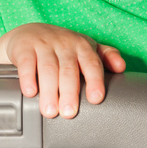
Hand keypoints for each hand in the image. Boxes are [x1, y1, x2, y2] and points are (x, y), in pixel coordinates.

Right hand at [0, 23, 125, 118]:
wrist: (29, 34)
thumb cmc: (62, 47)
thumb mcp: (85, 48)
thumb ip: (106, 56)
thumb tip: (122, 68)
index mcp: (82, 46)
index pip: (92, 63)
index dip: (95, 81)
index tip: (96, 99)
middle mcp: (64, 44)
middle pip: (69, 69)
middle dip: (70, 92)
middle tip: (69, 113)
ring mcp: (44, 44)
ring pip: (48, 68)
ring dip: (49, 90)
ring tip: (50, 111)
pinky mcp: (24, 47)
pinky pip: (27, 62)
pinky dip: (28, 77)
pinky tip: (30, 92)